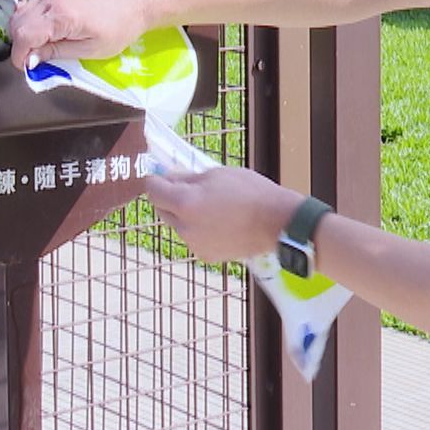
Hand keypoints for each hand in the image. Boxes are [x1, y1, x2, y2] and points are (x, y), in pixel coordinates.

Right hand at [6, 0, 149, 69]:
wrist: (134, 4)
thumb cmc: (119, 30)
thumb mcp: (90, 50)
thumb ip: (57, 53)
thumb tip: (31, 59)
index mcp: (61, 16)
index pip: (24, 35)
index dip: (20, 55)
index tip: (27, 68)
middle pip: (18, 23)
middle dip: (20, 45)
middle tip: (34, 60)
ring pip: (21, 14)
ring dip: (23, 33)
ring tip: (39, 48)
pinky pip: (31, 6)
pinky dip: (29, 21)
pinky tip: (42, 33)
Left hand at [144, 167, 301, 264]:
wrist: (276, 222)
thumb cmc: (250, 192)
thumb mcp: (217, 173)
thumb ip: (187, 177)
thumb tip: (167, 177)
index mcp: (184, 203)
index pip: (153, 191)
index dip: (156, 180)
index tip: (163, 176)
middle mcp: (184, 227)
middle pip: (163, 210)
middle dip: (171, 198)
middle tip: (193, 189)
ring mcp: (194, 244)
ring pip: (179, 225)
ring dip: (186, 215)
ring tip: (214, 206)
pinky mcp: (206, 255)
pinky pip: (194, 238)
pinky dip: (200, 230)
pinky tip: (221, 223)